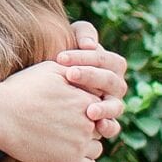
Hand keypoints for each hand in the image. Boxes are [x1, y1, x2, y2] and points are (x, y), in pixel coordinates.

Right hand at [0, 60, 103, 161]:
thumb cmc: (20, 90)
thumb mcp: (49, 70)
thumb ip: (75, 72)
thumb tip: (87, 75)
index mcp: (86, 100)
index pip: (100, 106)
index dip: (87, 107)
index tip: (71, 109)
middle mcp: (88, 123)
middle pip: (100, 127)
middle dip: (87, 125)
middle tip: (66, 124)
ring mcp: (79, 144)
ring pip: (96, 148)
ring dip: (85, 145)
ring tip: (64, 139)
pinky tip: (65, 154)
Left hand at [60, 19, 127, 141]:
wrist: (46, 83)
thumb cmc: (62, 57)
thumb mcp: (70, 37)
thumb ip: (82, 33)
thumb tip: (89, 45)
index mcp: (111, 65)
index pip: (105, 59)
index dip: (85, 57)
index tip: (60, 57)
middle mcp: (115, 86)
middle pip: (110, 80)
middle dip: (90, 76)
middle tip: (69, 74)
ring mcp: (111, 105)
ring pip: (116, 106)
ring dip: (104, 108)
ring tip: (89, 111)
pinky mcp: (104, 122)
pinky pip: (113, 127)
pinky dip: (108, 127)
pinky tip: (97, 127)